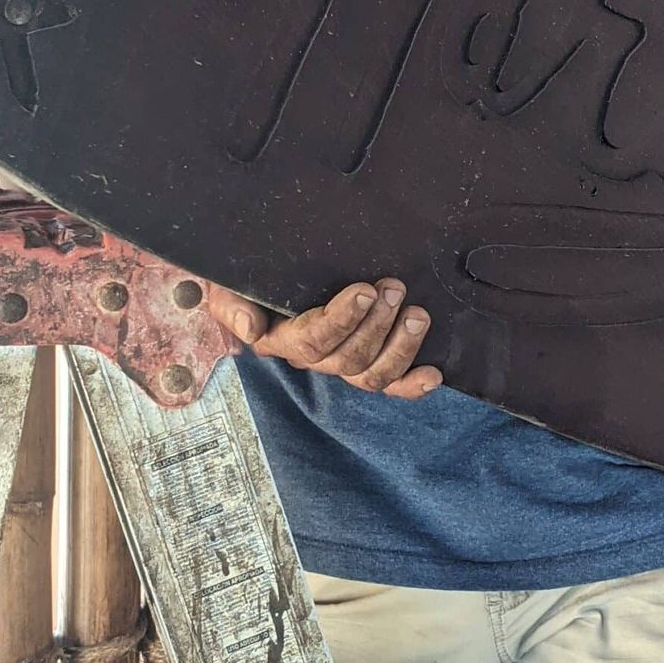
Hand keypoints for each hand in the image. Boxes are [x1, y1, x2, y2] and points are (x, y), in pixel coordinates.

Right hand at [204, 277, 443, 399]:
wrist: (268, 276)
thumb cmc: (253, 279)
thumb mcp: (230, 285)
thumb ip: (233, 305)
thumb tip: (251, 328)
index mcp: (282, 338)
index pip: (311, 341)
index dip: (341, 320)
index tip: (363, 291)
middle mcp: (315, 358)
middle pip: (348, 359)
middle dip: (376, 325)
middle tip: (393, 289)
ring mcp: (344, 364)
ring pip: (371, 375)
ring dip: (400, 348)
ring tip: (417, 316)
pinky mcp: (369, 364)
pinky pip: (390, 386)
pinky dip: (412, 385)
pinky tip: (433, 375)